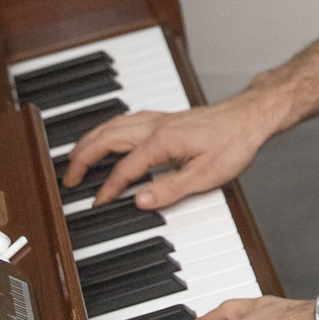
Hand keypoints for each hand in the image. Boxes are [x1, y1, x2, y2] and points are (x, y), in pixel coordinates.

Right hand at [65, 92, 285, 208]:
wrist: (250, 117)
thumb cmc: (233, 143)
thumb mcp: (205, 175)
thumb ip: (170, 189)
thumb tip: (140, 201)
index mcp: (161, 142)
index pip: (124, 169)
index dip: (109, 188)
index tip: (98, 203)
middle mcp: (155, 126)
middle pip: (106, 139)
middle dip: (83, 158)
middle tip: (69, 178)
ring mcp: (158, 118)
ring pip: (112, 125)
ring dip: (90, 141)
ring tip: (76, 156)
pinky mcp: (164, 117)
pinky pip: (125, 120)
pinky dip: (107, 129)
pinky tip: (106, 136)